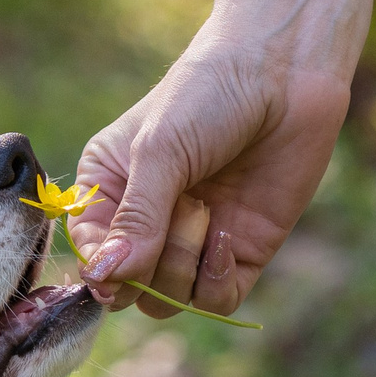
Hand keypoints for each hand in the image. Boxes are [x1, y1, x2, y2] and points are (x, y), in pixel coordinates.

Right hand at [70, 30, 348, 318]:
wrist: (285, 73)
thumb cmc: (208, 94)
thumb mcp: (159, 151)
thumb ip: (135, 219)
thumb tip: (104, 279)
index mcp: (107, 190)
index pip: (90, 256)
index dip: (101, 272)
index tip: (115, 268)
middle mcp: (146, 222)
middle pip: (128, 289)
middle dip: (149, 266)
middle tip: (178, 212)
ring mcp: (193, 241)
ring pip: (168, 301)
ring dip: (183, 265)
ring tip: (207, 210)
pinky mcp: (238, 253)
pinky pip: (215, 302)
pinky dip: (215, 280)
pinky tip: (227, 236)